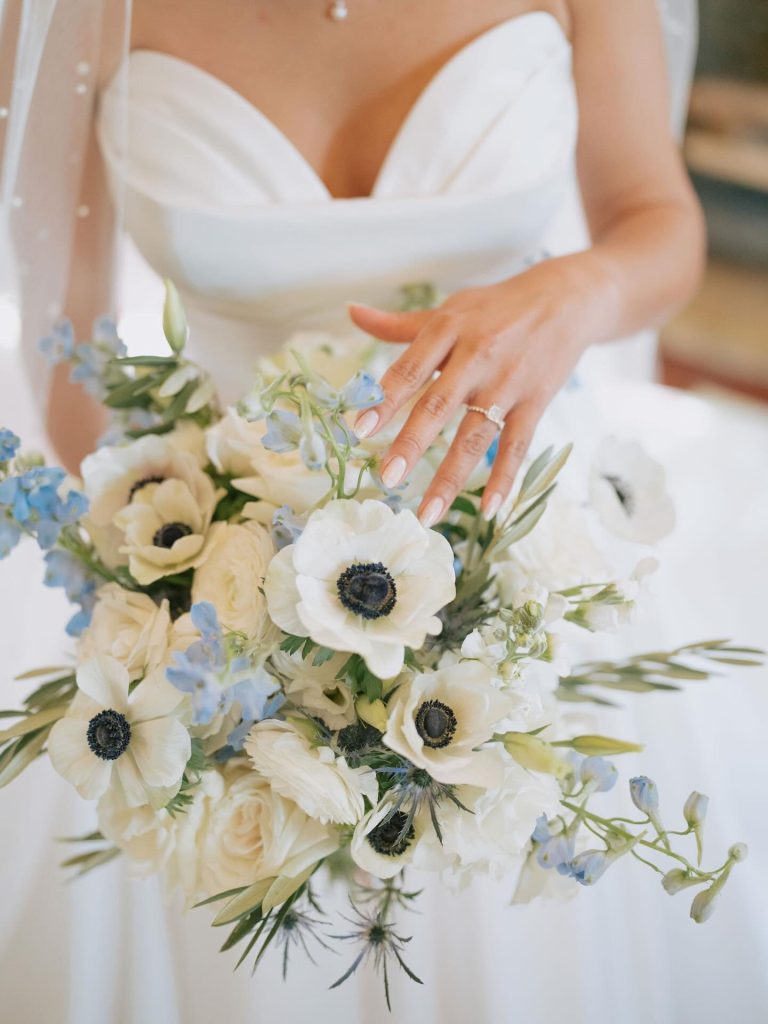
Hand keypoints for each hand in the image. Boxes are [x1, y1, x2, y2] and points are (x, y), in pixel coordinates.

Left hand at [348, 259, 598, 525]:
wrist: (565, 299)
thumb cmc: (496, 308)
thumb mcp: (450, 310)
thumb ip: (400, 324)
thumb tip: (352, 312)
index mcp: (448, 330)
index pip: (409, 368)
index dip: (384, 399)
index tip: (359, 429)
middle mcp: (477, 356)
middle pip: (439, 404)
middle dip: (412, 443)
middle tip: (387, 477)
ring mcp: (508, 382)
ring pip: (476, 436)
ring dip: (450, 477)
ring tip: (428, 514)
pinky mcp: (535, 402)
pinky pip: (517, 445)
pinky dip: (504, 478)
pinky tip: (488, 510)